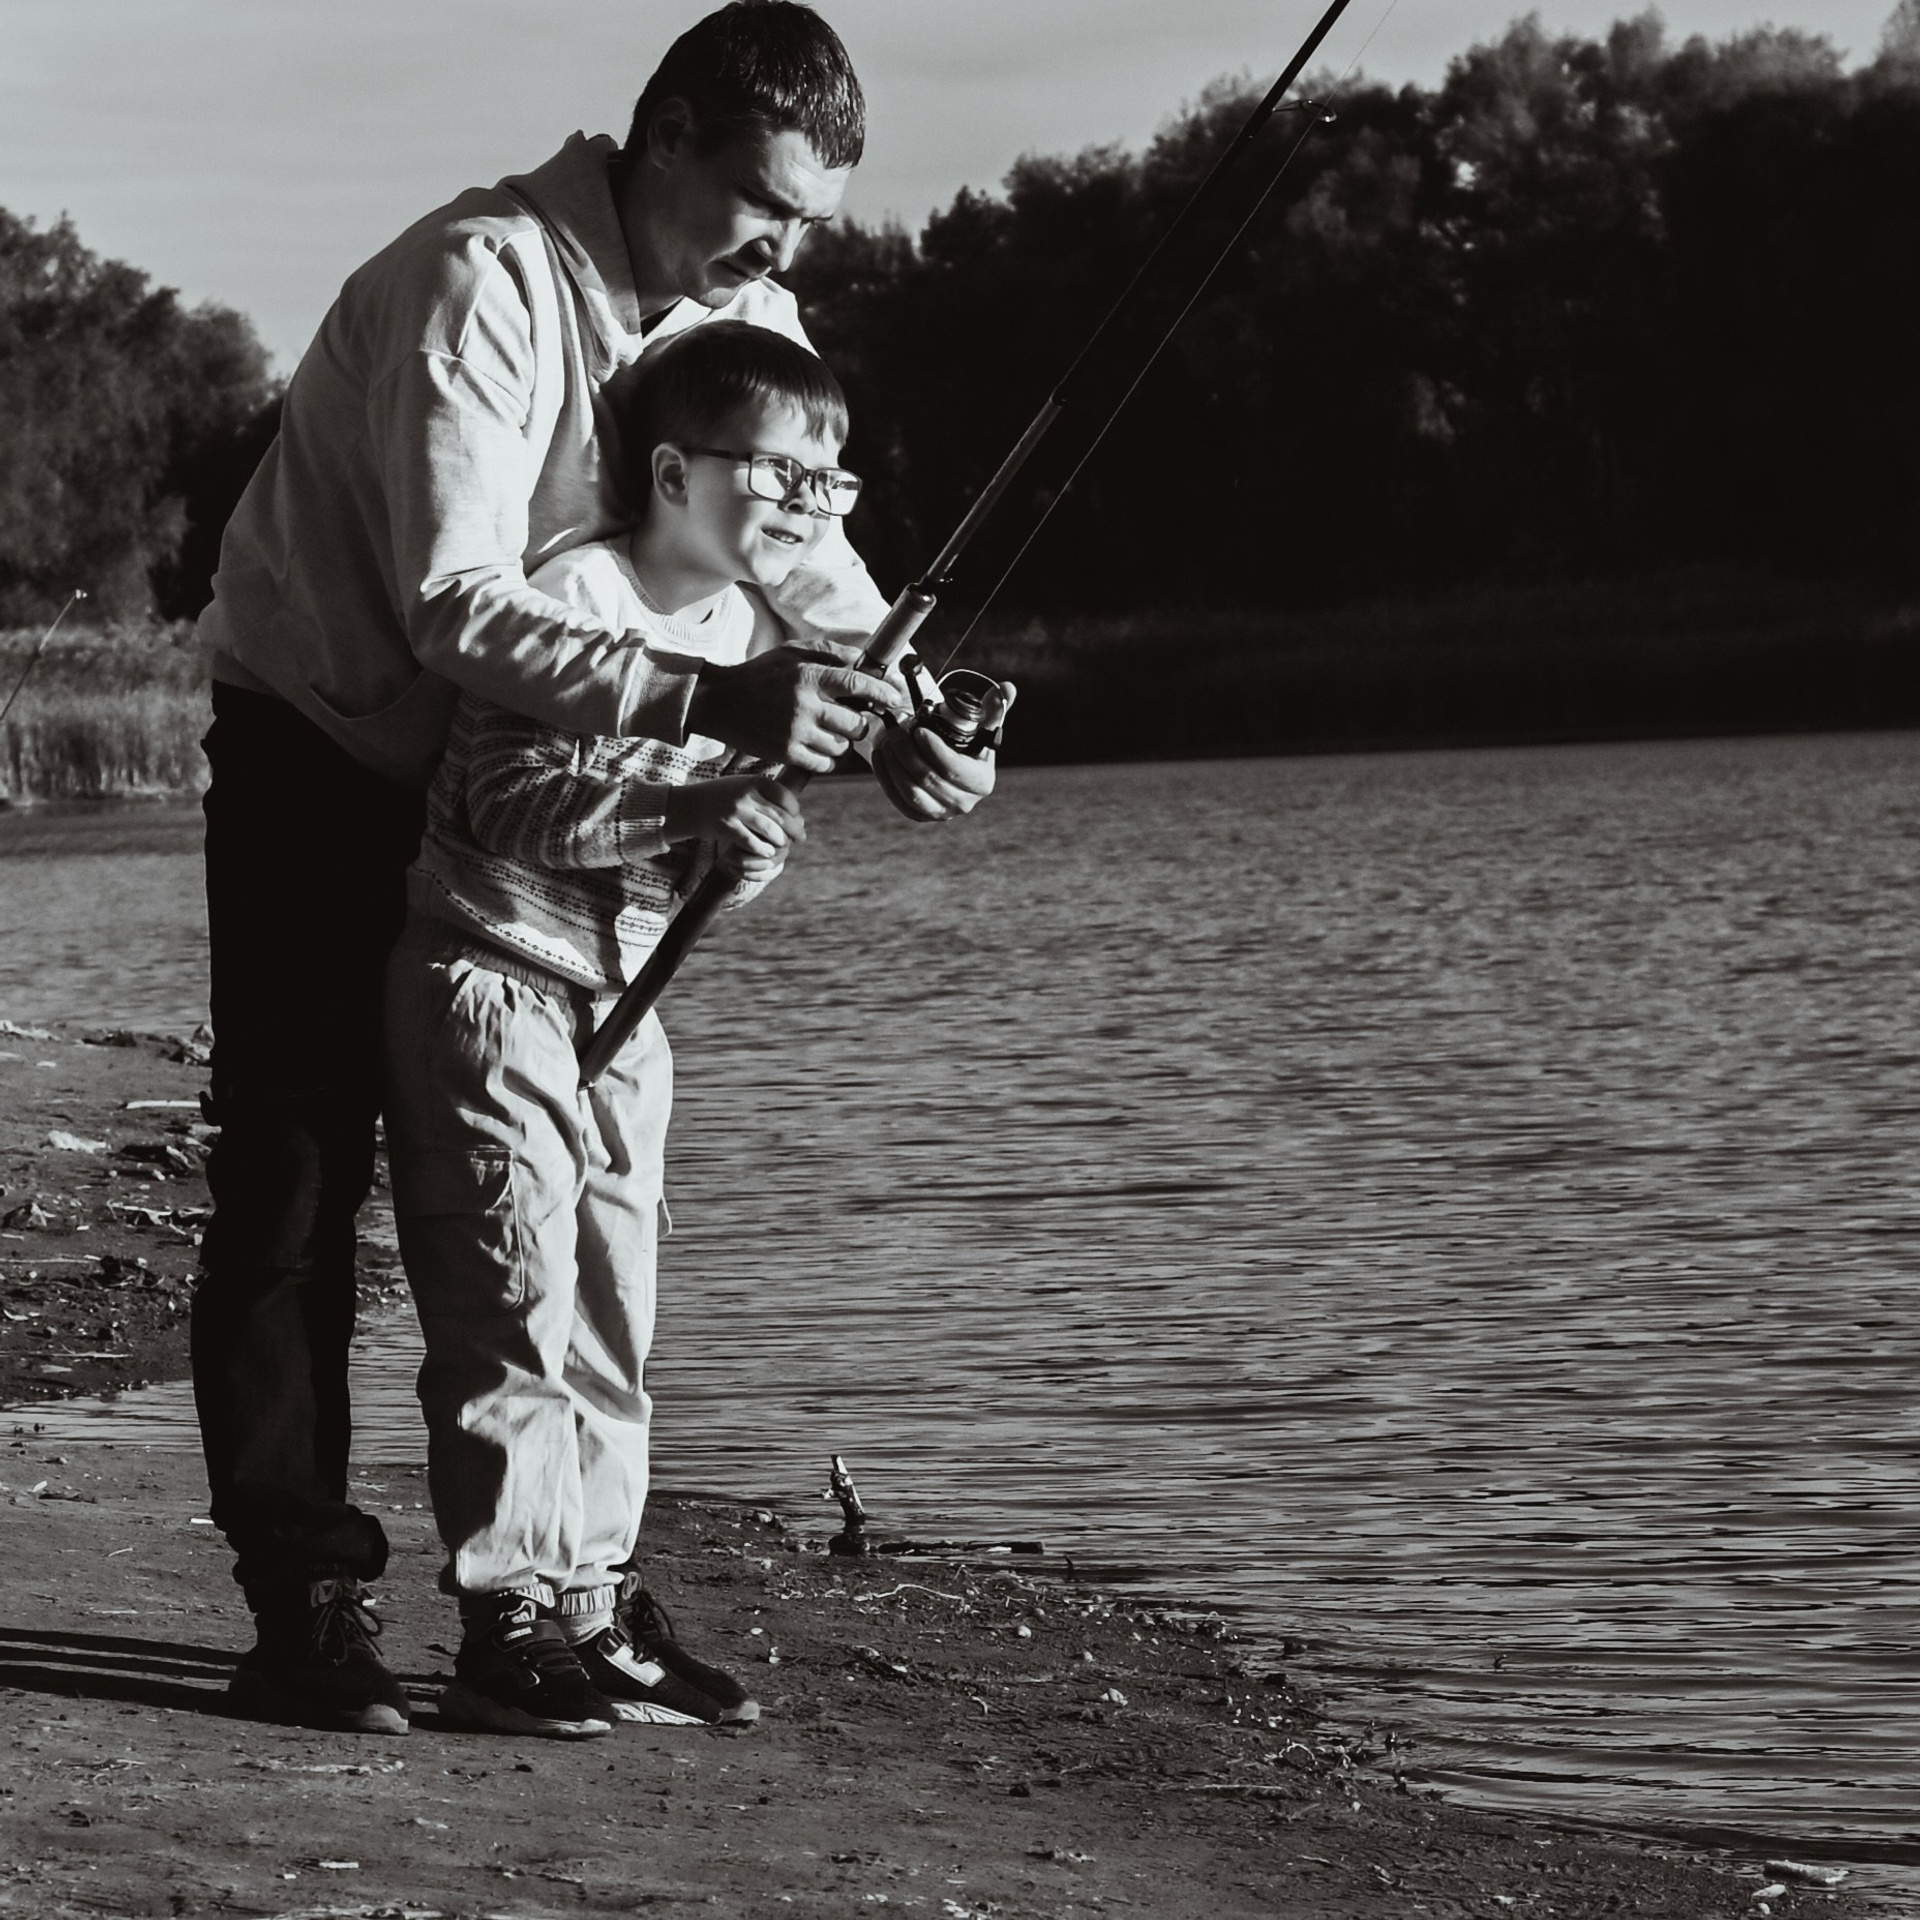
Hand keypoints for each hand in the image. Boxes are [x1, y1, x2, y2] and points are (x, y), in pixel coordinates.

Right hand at [661, 774, 804, 880]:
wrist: (689, 806)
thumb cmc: (721, 797)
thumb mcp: (742, 785)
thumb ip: (764, 792)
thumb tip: (795, 809)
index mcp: (753, 781)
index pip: (784, 795)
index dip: (794, 809)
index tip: (797, 817)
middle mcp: (746, 794)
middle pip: (780, 814)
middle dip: (794, 828)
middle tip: (801, 837)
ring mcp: (735, 810)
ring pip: (769, 829)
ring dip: (780, 840)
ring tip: (783, 845)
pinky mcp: (726, 827)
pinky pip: (751, 842)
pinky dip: (762, 849)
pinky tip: (766, 852)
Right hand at [688, 649, 906, 772]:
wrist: (720, 702)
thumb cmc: (759, 674)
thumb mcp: (791, 653)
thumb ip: (828, 652)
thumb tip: (862, 657)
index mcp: (807, 676)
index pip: (856, 683)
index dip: (881, 691)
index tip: (894, 697)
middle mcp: (804, 704)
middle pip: (855, 722)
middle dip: (861, 723)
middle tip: (855, 720)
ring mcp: (795, 731)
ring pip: (841, 746)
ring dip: (843, 742)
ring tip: (831, 733)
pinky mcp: (785, 753)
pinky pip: (823, 764)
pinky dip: (827, 759)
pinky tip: (820, 749)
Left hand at [872, 680, 1015, 820]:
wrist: (952, 768)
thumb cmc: (969, 744)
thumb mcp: (983, 727)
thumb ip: (995, 708)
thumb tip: (1007, 688)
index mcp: (981, 782)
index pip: (952, 768)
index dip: (933, 749)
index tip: (918, 729)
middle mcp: (963, 803)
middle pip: (928, 779)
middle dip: (907, 752)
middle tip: (895, 730)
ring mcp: (941, 813)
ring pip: (911, 792)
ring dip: (894, 764)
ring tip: (887, 740)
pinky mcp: (920, 816)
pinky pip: (898, 800)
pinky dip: (886, 777)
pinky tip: (881, 755)